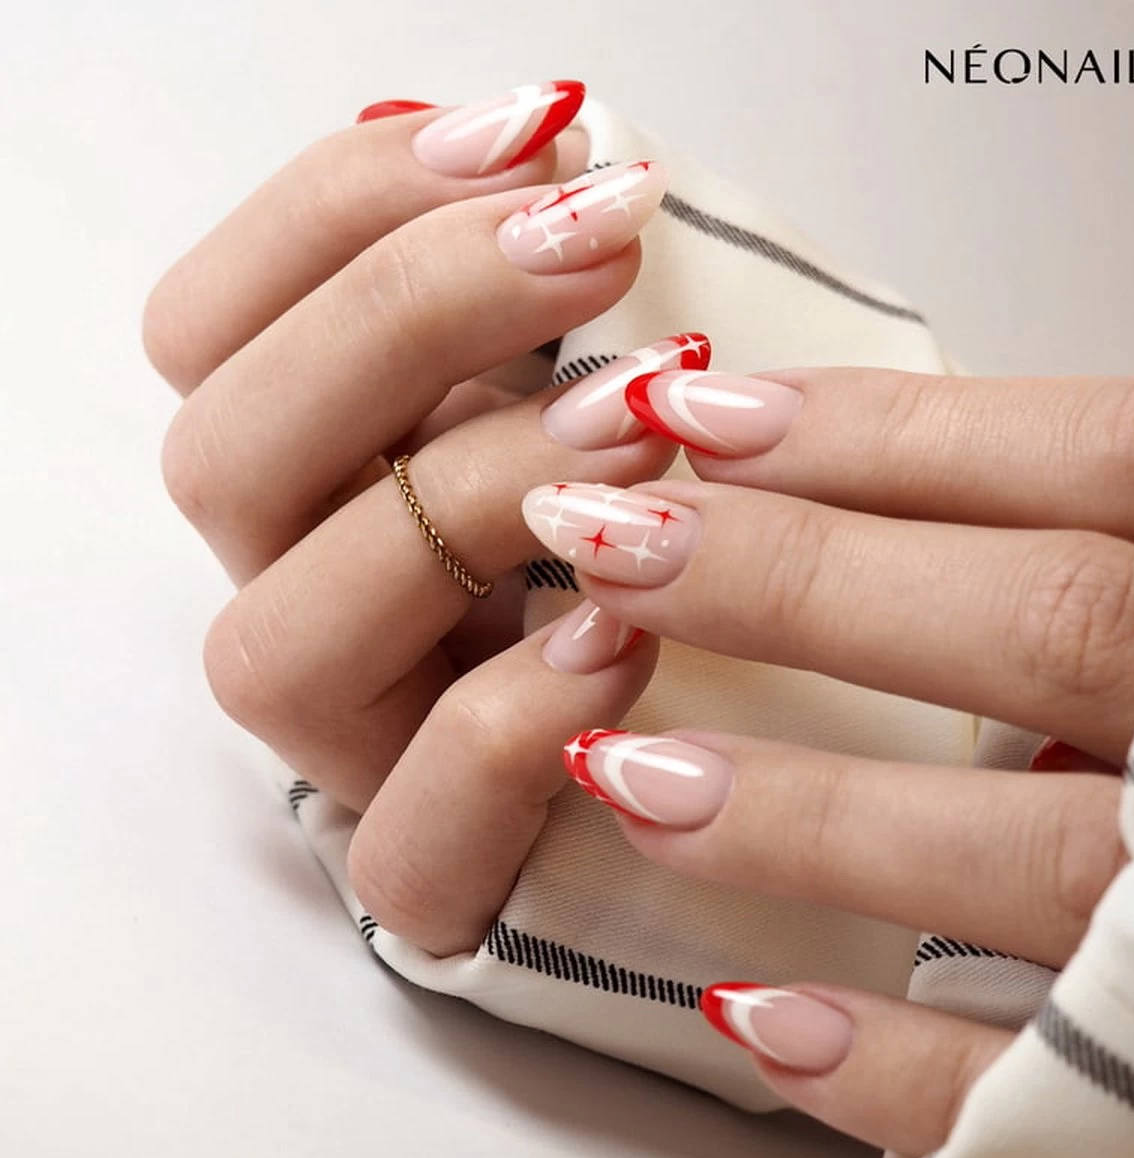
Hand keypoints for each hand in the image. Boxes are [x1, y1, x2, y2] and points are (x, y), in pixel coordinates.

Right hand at [146, 85, 693, 953]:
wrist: (744, 728)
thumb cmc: (689, 525)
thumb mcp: (617, 373)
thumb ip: (551, 285)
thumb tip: (548, 146)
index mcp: (315, 470)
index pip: (213, 328)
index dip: (343, 208)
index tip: (537, 133)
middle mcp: (306, 594)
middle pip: (222, 458)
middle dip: (406, 319)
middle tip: (596, 243)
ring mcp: (360, 744)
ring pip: (273, 644)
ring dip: (463, 506)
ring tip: (642, 433)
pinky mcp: (433, 871)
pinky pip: (402, 846)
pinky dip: (504, 730)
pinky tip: (627, 644)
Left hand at [521, 366, 1133, 1155]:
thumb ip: (1110, 530)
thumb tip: (865, 471)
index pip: (1111, 455)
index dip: (891, 428)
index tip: (699, 412)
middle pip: (1051, 622)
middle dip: (802, 581)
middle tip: (610, 548)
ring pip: (1036, 854)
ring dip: (806, 816)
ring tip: (624, 771)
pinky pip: (1046, 1093)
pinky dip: (894, 1059)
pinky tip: (752, 1011)